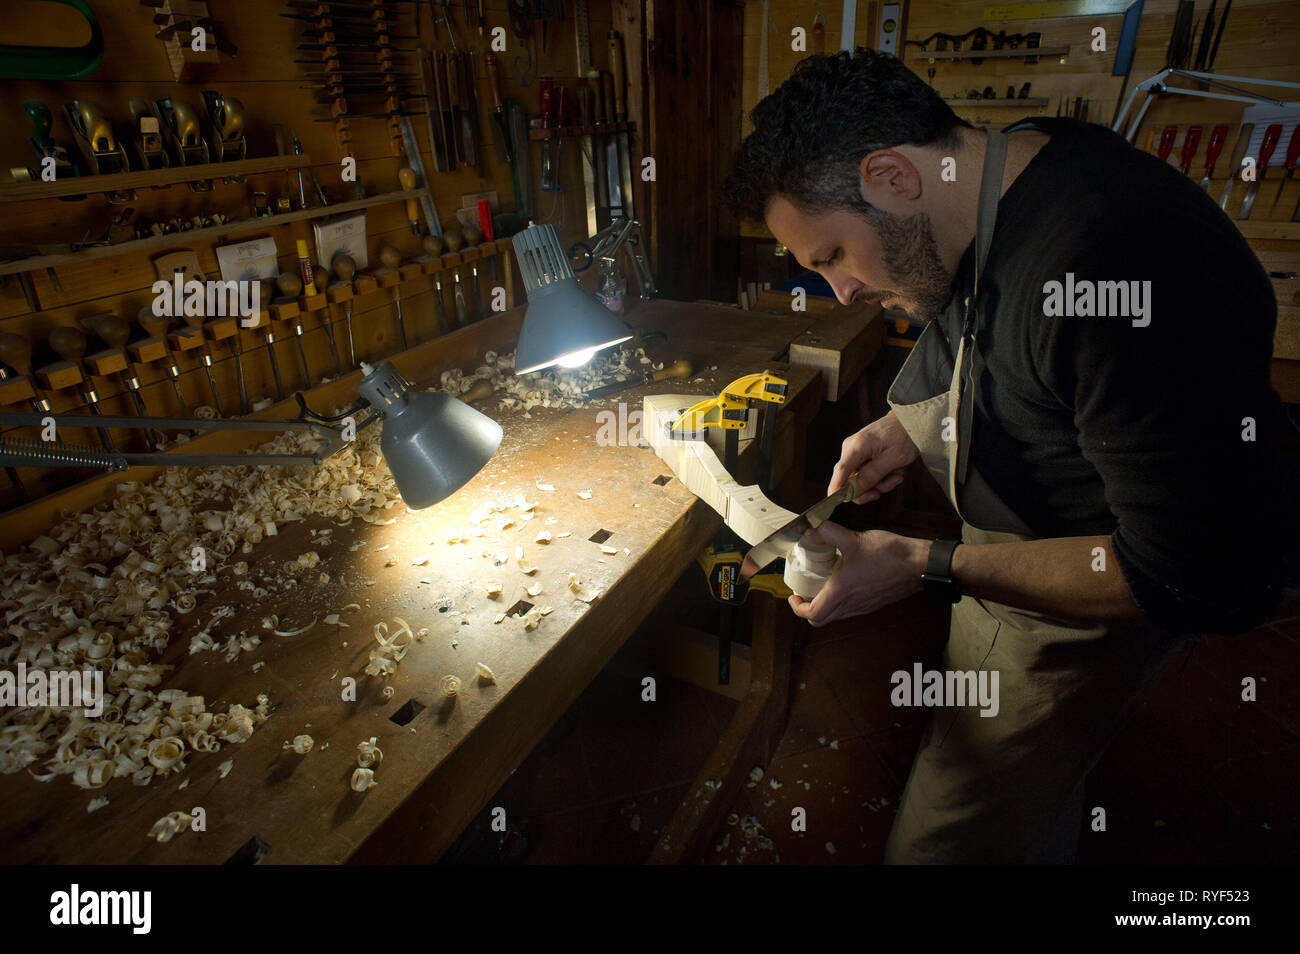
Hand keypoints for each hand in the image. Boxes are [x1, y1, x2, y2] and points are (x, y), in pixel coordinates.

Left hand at [787, 522, 927, 626]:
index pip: (812, 614)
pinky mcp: (873, 603)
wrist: (919, 565)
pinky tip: (843, 581)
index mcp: (842, 593)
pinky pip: (849, 610)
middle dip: (807, 608)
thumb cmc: (890, 555)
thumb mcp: (854, 539)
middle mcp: (851, 605)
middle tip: (804, 591)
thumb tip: (809, 530)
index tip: (793, 595)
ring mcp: (863, 607)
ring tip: (821, 585)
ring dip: (823, 605)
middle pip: (821, 620)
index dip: (797, 608)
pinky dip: (839, 602)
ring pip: (836, 616)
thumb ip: (828, 533)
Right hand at [828, 409, 918, 503]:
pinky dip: (881, 477)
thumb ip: (873, 475)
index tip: (832, 502)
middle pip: (849, 481)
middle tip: (890, 484)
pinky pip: (867, 475)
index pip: (840, 472)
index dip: (835, 489)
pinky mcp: (862, 456)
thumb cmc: (903, 435)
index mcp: (856, 447)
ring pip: (861, 481)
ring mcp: (856, 453)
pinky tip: (894, 471)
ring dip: (881, 483)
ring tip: (897, 474)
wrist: (909, 421)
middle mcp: (851, 450)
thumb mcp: (893, 458)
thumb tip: (855, 490)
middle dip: (871, 488)